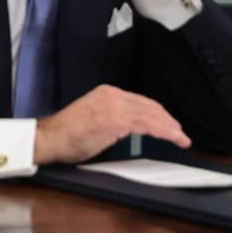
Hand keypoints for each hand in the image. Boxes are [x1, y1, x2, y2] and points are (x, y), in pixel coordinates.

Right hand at [34, 84, 189, 164]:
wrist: (49, 138)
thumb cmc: (66, 134)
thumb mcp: (92, 116)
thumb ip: (112, 117)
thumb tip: (129, 128)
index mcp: (107, 92)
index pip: (141, 102)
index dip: (159, 114)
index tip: (168, 124)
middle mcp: (113, 95)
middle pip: (150, 107)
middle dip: (168, 121)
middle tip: (180, 133)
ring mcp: (115, 107)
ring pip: (153, 116)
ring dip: (171, 128)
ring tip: (182, 139)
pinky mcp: (116, 121)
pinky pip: (148, 125)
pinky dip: (165, 132)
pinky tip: (174, 139)